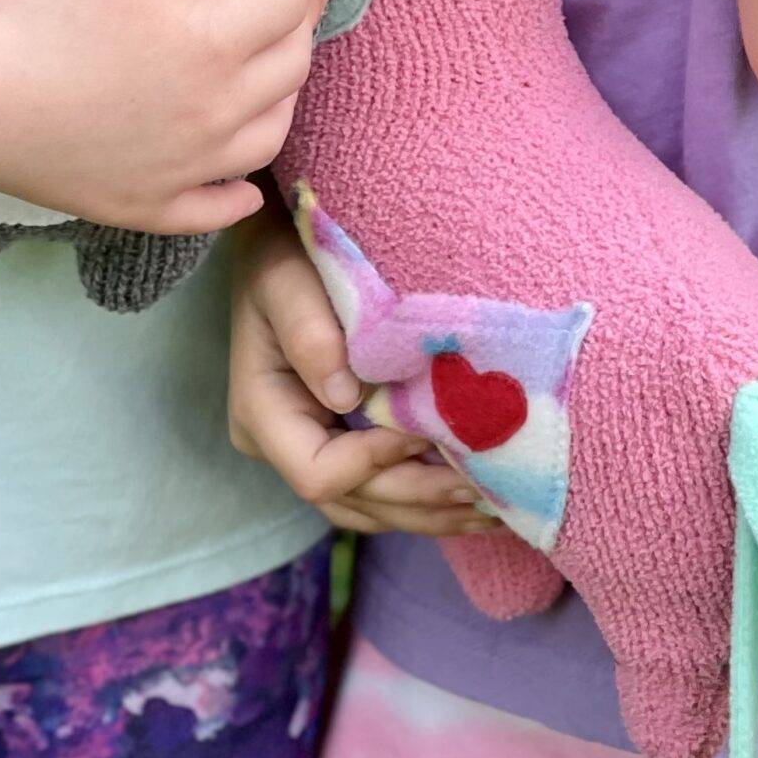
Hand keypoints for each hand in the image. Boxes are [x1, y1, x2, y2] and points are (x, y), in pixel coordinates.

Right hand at [0, 0, 328, 234]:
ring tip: (273, 65)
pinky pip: (216, 206)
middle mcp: (215, 110)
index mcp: (212, 40)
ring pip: (269, 132)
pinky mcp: (149, 205)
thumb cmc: (33, 11)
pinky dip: (239, 193)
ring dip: (283, 94)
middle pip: (291, 64)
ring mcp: (186, 166)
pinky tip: (242, 185)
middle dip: (302, 21)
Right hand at [228, 205, 490, 536]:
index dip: (375, 463)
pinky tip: (475, 498)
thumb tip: (344, 396)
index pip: (318, 473)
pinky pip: (381, 491)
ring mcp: (310, 450)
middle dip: (419, 499)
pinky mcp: (339, 444)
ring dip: (431, 513)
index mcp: (262, 413)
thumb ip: (308, 331)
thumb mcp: (285, 281)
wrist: (284, 243)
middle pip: (353, 501)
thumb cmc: (285, 253)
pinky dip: (426, 499)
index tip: (426, 431)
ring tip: (494, 510)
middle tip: (487, 493)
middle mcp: (281, 446)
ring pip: (371, 508)